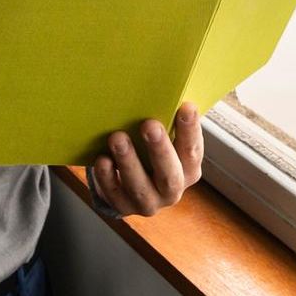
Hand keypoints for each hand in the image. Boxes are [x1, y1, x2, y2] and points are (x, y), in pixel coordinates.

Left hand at [90, 102, 204, 217]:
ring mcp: (147, 203)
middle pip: (169, 175)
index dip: (190, 130)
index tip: (186, 107)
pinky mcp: (122, 207)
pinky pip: (114, 195)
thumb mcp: (165, 139)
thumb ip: (168, 121)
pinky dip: (107, 177)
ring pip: (140, 188)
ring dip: (129, 162)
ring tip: (117, 138)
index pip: (193, 152)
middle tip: (149, 125)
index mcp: (188, 170)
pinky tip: (102, 159)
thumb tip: (167, 88)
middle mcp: (172, 191)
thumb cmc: (150, 150)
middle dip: (160, 150)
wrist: (131, 185)